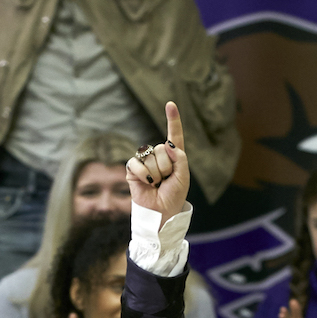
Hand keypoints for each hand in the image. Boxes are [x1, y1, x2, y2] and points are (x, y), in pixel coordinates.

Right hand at [125, 101, 190, 219]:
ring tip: (157, 184)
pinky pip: (137, 164)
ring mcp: (145, 162)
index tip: (170, 104)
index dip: (173, 120)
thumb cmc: (173, 196)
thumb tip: (168, 144)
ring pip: (151, 157)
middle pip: (162, 149)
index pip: (174, 135)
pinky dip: (144, 175)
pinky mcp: (133, 169)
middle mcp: (158, 156)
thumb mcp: (183, 177)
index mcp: (174, 156)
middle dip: (167, 167)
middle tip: (166, 181)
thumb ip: (180, 158)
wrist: (161, 212)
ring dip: (157, 174)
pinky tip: (147, 184)